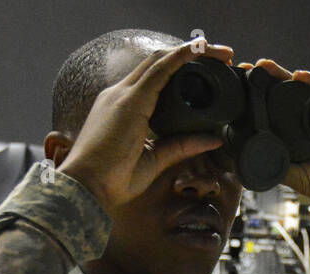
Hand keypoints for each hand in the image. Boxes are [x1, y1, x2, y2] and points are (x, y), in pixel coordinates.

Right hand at [57, 39, 234, 213]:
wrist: (86, 187)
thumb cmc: (112, 180)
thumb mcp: (154, 160)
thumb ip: (181, 146)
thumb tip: (213, 139)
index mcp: (122, 107)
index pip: (153, 78)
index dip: (179, 70)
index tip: (208, 70)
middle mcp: (120, 95)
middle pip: (158, 64)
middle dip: (191, 56)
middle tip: (222, 57)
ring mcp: (123, 95)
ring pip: (160, 61)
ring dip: (191, 53)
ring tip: (220, 53)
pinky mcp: (130, 101)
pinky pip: (159, 70)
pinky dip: (181, 58)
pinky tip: (199, 50)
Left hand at [238, 59, 309, 217]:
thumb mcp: (300, 179)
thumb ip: (278, 166)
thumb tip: (248, 160)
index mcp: (295, 139)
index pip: (272, 116)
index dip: (255, 104)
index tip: (235, 95)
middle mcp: (309, 123)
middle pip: (284, 97)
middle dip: (265, 82)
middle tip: (245, 71)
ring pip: (303, 90)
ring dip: (283, 75)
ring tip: (264, 66)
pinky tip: (300, 76)